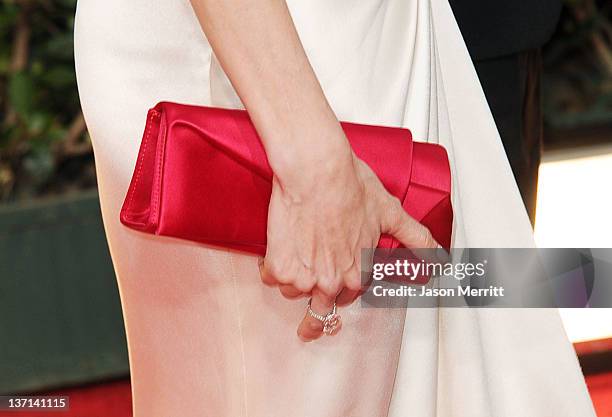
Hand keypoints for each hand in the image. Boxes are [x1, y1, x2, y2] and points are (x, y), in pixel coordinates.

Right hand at [259, 145, 442, 341]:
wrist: (316, 171)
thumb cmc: (350, 185)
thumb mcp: (390, 212)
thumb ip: (416, 239)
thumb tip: (440, 259)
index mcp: (358, 273)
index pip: (349, 295)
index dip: (342, 282)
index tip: (334, 281)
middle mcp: (332, 282)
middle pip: (320, 309)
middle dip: (315, 302)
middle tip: (309, 313)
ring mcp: (304, 278)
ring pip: (294, 292)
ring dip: (294, 277)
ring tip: (295, 251)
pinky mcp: (279, 268)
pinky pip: (272, 279)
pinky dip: (273, 266)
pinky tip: (279, 249)